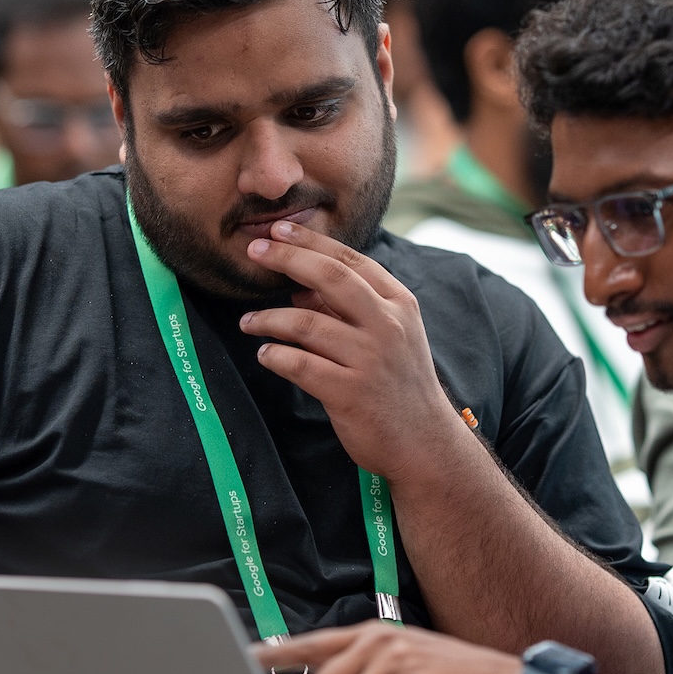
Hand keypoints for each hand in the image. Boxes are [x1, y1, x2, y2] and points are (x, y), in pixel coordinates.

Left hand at [239, 221, 463, 483]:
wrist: (424, 443)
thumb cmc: (400, 386)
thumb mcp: (388, 337)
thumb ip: (348, 310)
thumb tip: (299, 286)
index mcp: (399, 304)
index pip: (351, 260)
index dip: (311, 242)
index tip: (279, 230)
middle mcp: (387, 326)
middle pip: (329, 277)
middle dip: (288, 258)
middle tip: (255, 250)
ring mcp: (370, 359)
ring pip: (305, 323)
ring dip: (268, 319)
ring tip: (248, 322)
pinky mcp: (350, 393)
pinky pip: (300, 365)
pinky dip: (276, 356)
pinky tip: (265, 354)